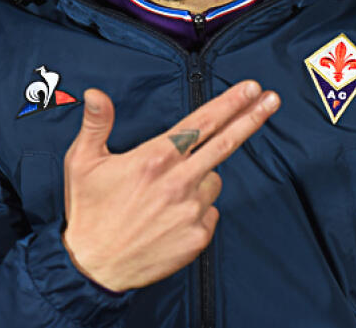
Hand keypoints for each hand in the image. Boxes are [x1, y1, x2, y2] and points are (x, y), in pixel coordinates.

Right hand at [62, 80, 279, 291]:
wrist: (93, 267)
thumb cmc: (88, 211)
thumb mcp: (83, 161)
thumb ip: (96, 123)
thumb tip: (95, 93)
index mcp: (154, 159)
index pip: (201, 123)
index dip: (230, 103)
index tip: (252, 88)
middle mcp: (178, 182)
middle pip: (225, 143)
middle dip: (252, 118)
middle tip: (272, 100)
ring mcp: (191, 211)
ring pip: (213, 181)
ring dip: (202, 178)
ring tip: (166, 194)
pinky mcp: (198, 237)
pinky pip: (210, 212)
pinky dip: (199, 209)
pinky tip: (171, 216)